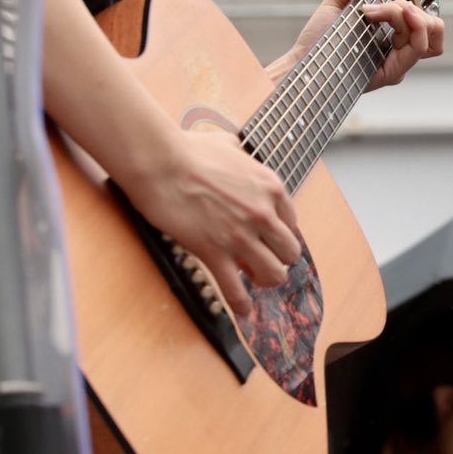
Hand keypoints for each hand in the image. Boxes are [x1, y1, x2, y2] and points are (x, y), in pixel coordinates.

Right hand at [129, 123, 300, 318]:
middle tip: (263, 261)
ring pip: (274, 274)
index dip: (278, 234)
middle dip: (278, 258)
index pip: (292, 222)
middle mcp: (263, 213)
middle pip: (289, 252)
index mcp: (270, 187)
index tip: (268, 240)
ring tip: (254, 281)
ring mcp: (241, 236)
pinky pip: (237, 290)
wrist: (160, 163)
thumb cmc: (187, 151)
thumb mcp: (226, 143)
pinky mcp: (216, 253)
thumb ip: (238, 152)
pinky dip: (241, 304)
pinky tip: (241, 310)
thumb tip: (233, 150)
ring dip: (266, 280)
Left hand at [269, 0, 443, 92]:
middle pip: (433, 27)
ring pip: (427, 35)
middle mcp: (398, 49)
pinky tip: (382, 15)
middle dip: (412, 8)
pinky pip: (417, 49)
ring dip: (407, 14)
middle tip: (382, 6)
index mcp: (392, 33)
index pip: (426, 20)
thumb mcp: (337, 0)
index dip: (416, 4)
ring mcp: (397, 62)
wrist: (302, 60)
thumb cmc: (318, 37)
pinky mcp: (391, 72)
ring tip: (378, 11)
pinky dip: (407, 26)